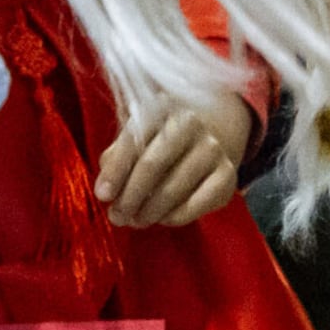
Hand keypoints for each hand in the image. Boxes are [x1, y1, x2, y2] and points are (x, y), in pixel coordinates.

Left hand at [96, 90, 254, 227]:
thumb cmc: (158, 143)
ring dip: (149, 211)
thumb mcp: (135, 141)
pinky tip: (163, 219)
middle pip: (152, 165)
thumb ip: (116, 160)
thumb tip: (106, 191)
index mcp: (161, 108)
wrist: (205, 141)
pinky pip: (196, 204)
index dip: (115, 171)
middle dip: (130, 196)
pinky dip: (175, 217)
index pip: (133, 141)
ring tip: (136, 221)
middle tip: (118, 216)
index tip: (102, 196)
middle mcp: (189, 123)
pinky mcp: (227, 174)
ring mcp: (212, 148)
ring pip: (173, 188)